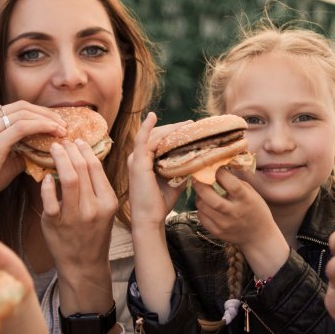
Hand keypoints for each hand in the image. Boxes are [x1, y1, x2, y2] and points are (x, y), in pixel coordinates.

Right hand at [0, 101, 66, 224]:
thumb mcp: (4, 156)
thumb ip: (21, 146)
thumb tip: (46, 143)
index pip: (16, 108)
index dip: (39, 112)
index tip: (57, 121)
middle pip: (22, 107)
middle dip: (47, 114)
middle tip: (64, 124)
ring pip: (24, 115)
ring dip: (47, 120)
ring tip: (62, 130)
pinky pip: (22, 128)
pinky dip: (42, 127)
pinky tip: (54, 133)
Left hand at [39, 138, 117, 296]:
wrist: (83, 264)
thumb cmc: (92, 234)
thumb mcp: (104, 210)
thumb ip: (96, 187)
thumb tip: (83, 158)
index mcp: (108, 202)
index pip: (96, 167)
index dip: (85, 150)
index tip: (77, 141)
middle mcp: (93, 208)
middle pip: (82, 168)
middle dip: (71, 150)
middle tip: (62, 141)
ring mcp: (74, 216)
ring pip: (68, 178)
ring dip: (60, 159)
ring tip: (54, 149)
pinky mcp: (55, 223)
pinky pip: (50, 199)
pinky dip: (47, 185)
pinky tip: (46, 177)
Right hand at [127, 112, 189, 229]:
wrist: (150, 218)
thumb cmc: (160, 203)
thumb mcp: (175, 182)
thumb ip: (182, 170)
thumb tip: (198, 162)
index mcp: (145, 161)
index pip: (159, 141)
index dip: (173, 133)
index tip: (189, 129)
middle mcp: (138, 158)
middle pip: (157, 136)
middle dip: (174, 129)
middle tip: (191, 125)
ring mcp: (136, 159)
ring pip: (154, 137)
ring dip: (171, 129)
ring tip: (186, 124)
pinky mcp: (138, 162)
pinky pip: (142, 140)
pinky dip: (146, 127)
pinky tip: (152, 116)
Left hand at [194, 169, 288, 278]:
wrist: (258, 237)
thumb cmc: (255, 210)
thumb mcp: (252, 194)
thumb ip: (236, 183)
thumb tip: (219, 169)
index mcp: (245, 200)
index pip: (231, 184)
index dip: (220, 173)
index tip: (214, 167)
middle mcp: (234, 213)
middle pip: (211, 198)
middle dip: (201, 186)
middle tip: (196, 178)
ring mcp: (224, 224)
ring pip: (202, 207)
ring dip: (199, 197)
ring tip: (202, 192)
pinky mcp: (217, 232)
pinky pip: (201, 217)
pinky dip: (200, 209)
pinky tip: (206, 205)